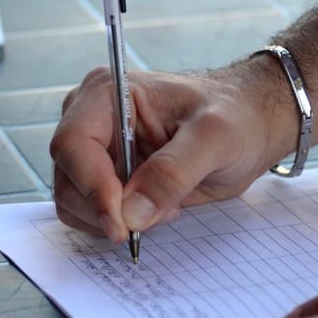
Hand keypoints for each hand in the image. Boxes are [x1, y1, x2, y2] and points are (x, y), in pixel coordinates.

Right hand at [50, 67, 276, 241]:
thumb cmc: (235, 116)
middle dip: (107, 209)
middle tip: (157, 216)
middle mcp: (91, 119)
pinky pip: (90, 213)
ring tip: (164, 207)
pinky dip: (118, 223)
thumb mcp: (215, 138)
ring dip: (114, 219)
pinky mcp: (106, 177)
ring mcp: (96, 151)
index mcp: (108, 93)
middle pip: (67, 178)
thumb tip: (132, 213)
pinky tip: (156, 208)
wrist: (250, 124)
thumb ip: (173, 173)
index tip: (122, 223)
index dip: (92, 188)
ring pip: (73, 201)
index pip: (73, 145)